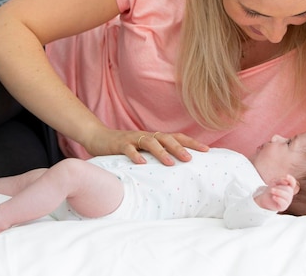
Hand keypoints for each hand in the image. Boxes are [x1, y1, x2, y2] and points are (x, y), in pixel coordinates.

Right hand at [86, 129, 209, 165]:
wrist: (98, 138)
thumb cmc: (125, 147)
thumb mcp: (144, 151)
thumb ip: (158, 155)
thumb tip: (178, 169)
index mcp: (155, 137)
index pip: (177, 137)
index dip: (192, 143)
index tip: (207, 151)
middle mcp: (147, 136)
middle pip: (167, 138)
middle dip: (179, 148)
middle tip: (191, 159)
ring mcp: (133, 139)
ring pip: (150, 142)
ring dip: (161, 152)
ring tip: (170, 163)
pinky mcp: (119, 144)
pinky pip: (128, 149)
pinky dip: (135, 155)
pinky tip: (142, 163)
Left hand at [254, 174, 299, 211]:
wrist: (264, 199)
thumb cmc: (271, 190)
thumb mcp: (275, 183)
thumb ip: (280, 181)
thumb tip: (286, 182)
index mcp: (289, 187)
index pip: (293, 183)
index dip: (291, 179)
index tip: (287, 176)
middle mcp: (289, 194)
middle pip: (289, 189)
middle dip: (280, 187)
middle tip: (272, 188)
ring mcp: (287, 201)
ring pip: (287, 196)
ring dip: (279, 192)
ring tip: (272, 190)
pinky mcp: (283, 207)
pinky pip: (284, 203)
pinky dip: (278, 199)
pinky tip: (274, 197)